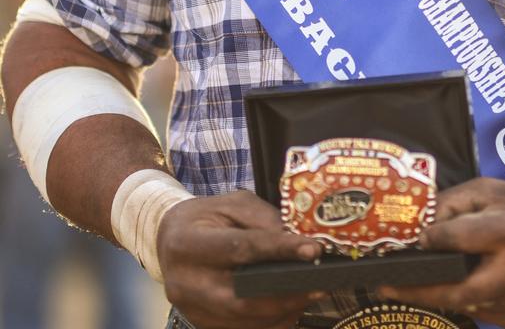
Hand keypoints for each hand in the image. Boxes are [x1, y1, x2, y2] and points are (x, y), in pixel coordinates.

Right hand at [157, 190, 323, 328]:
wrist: (169, 239)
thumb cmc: (205, 218)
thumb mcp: (232, 204)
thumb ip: (263, 219)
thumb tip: (297, 239)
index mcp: (188, 243)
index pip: (240, 249)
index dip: (279, 250)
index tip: (313, 250)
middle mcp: (185, 282)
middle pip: (241, 297)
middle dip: (285, 293)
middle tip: (318, 284)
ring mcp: (191, 310)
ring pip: (243, 320)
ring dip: (282, 312)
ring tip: (310, 295)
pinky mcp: (201, 324)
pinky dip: (270, 323)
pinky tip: (290, 308)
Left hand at [378, 178, 504, 326]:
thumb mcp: (491, 190)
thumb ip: (455, 201)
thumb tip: (420, 220)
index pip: (459, 239)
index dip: (431, 241)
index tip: (410, 242)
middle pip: (458, 289)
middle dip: (419, 291)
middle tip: (387, 287)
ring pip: (466, 304)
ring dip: (436, 297)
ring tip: (408, 288)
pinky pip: (481, 313)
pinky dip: (462, 302)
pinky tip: (448, 290)